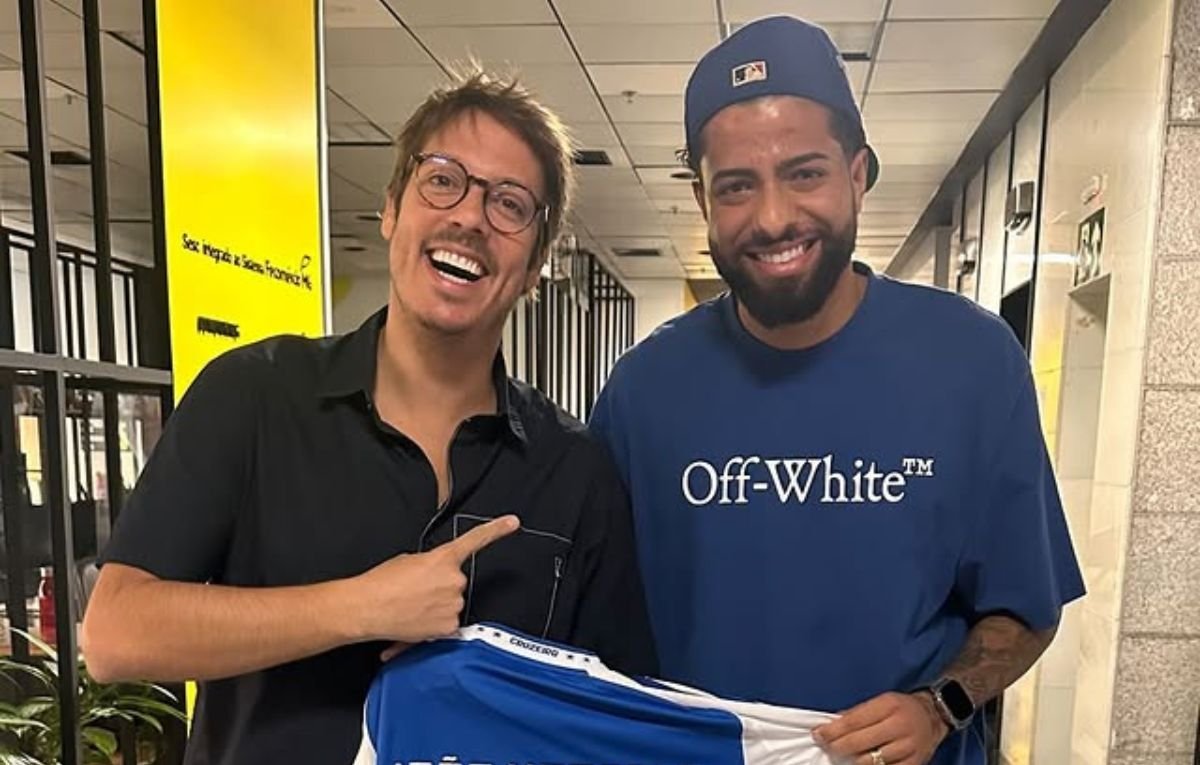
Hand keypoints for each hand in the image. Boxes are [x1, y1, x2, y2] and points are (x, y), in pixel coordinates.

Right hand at [351, 515, 519, 650]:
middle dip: (440, 587)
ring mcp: (453, 604)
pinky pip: (447, 624)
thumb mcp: (408, 561)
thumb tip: (434, 577)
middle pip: (456, 583)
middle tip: (415, 592)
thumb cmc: (381, 583)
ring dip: (436, 606)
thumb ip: (431, 565)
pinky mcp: (448, 627)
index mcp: (443, 559)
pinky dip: (433, 624)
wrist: (366, 607)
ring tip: (412, 606)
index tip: (513, 522)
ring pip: (451, 604)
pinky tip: (415, 620)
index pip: (475, 540)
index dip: (496, 530)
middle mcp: (453, 580)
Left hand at [813, 691, 948, 764]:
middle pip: (860, 742)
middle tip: (827, 748)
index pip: (854, 721)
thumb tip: (831, 726)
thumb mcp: (880, 701)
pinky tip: (862, 764)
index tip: (818, 735)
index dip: (832, 730)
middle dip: (838, 747)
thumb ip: (857, 714)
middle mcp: (900, 725)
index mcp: (888, 705)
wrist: (933, 716)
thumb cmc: (901, 708)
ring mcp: (908, 747)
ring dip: (852, 761)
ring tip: (844, 758)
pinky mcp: (915, 763)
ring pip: (871, 761)